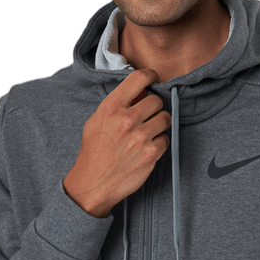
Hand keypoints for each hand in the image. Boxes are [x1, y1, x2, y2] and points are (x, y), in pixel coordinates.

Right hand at [63, 68, 170, 217]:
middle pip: (156, 100)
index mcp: (111, 107)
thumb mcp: (97, 120)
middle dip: (154, 107)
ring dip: (159, 124)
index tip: (153, 79)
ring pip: (165, 118)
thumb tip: (140, 93)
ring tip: (147, 133)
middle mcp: (127, 119)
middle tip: (147, 116)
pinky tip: (147, 148)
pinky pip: (166, 139)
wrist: (93, 183)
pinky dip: (159, 143)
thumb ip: (117, 105)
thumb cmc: (94, 151)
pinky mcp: (151, 153)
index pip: (139, 78)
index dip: (150, 76)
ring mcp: (141, 137)